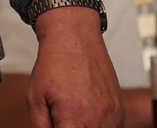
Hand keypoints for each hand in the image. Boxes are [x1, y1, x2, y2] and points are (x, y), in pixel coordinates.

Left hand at [27, 6, 123, 127]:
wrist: (75, 38)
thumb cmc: (53, 65)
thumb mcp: (35, 98)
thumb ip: (41, 126)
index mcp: (76, 119)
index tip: (56, 122)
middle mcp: (100, 120)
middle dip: (70, 126)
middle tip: (60, 115)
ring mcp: (114, 116)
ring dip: (84, 125)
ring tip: (72, 109)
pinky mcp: (120, 111)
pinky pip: (110, 127)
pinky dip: (97, 124)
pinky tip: (85, 110)